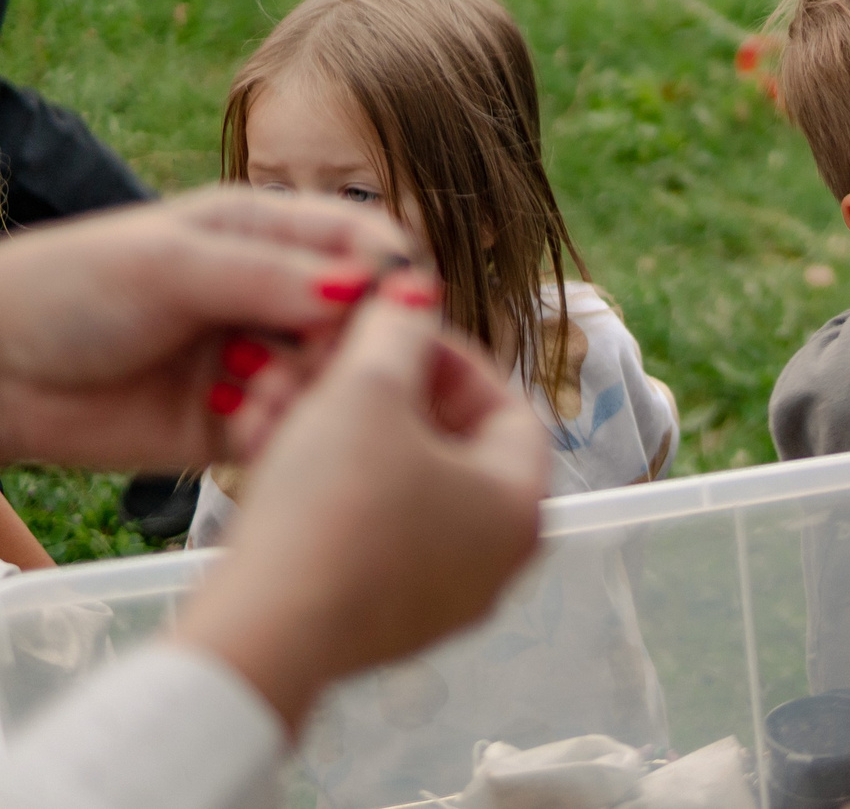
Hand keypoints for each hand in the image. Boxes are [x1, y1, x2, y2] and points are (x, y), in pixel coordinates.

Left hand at [0, 190, 415, 470]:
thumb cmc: (65, 291)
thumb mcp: (171, 265)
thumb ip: (269, 275)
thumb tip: (369, 286)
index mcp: (267, 233)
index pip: (366, 242)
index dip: (391, 273)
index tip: (394, 307)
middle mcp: (275, 295)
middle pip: (364, 317)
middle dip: (354, 343)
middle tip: (317, 364)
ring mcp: (260, 359)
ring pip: (336, 378)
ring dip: (315, 392)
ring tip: (262, 398)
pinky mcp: (238, 422)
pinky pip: (293, 430)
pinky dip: (285, 433)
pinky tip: (245, 428)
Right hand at [173, 288, 549, 732]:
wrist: (258, 634)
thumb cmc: (333, 506)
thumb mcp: (367, 390)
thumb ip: (399, 327)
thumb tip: (416, 284)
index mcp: (523, 505)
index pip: (503, 402)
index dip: (441, 352)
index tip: (387, 327)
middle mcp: (494, 560)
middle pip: (442, 443)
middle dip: (373, 391)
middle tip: (321, 360)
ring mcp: (434, 599)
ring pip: (390, 484)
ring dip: (334, 431)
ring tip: (276, 397)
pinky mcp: (371, 623)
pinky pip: (358, 531)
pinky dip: (319, 485)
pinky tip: (263, 450)